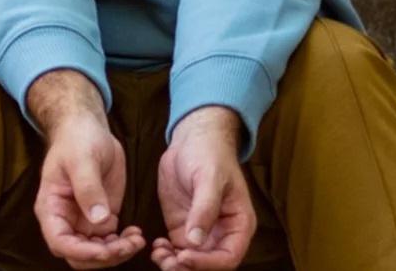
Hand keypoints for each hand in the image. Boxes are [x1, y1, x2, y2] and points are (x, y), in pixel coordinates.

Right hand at [29, 71, 144, 269]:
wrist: (89, 126)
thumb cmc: (77, 138)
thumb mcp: (82, 159)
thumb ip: (88, 188)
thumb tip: (99, 220)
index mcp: (52, 208)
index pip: (60, 242)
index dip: (81, 252)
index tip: (105, 250)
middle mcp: (66, 220)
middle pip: (80, 255)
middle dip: (104, 256)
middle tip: (128, 245)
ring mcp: (85, 220)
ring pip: (98, 252)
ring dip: (117, 252)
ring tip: (137, 240)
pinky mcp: (103, 216)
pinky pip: (111, 241)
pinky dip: (124, 243)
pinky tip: (136, 234)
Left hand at [151, 107, 255, 270]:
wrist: (193, 137)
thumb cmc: (210, 152)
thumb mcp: (209, 177)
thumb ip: (204, 209)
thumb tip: (195, 242)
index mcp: (239, 224)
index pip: (227, 257)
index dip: (207, 264)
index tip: (185, 256)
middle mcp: (222, 234)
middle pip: (208, 264)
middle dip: (187, 268)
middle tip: (166, 261)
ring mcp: (201, 232)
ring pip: (191, 262)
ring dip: (174, 264)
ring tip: (158, 254)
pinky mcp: (183, 227)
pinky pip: (177, 251)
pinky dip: (166, 254)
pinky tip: (156, 246)